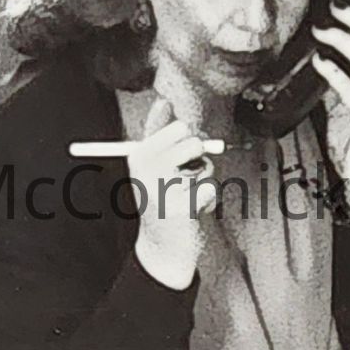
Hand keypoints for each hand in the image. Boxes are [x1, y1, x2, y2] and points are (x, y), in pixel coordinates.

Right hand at [125, 96, 218, 289]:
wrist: (161, 247)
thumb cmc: (160, 200)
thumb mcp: (152, 165)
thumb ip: (157, 133)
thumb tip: (165, 101)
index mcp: (138, 154)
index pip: (177, 126)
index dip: (187, 140)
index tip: (181, 157)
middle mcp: (146, 168)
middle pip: (194, 141)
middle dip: (198, 158)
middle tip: (185, 176)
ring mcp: (163, 187)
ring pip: (206, 166)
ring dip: (204, 180)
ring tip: (188, 194)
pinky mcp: (181, 206)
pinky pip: (211, 189)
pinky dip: (208, 200)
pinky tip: (192, 212)